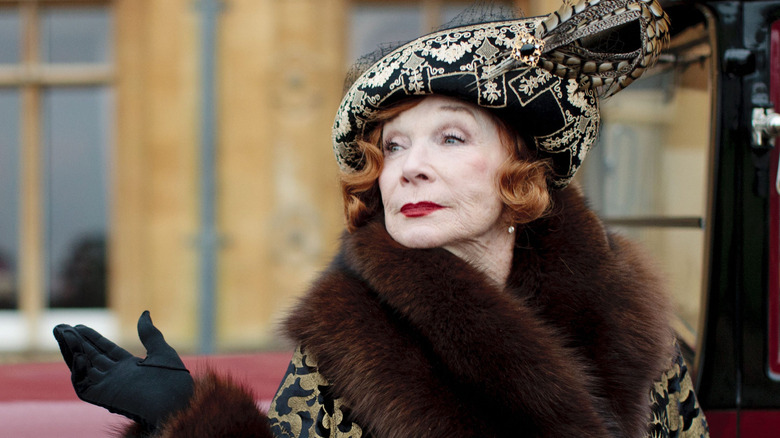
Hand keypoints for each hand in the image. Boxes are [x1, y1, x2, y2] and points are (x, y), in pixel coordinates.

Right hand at [53, 311, 193, 429]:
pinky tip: (78, 356)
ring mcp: (109, 387)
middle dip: (75, 342)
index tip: (79, 325)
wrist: (176, 404)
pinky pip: (84, 386)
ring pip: (84, 368)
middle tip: (61, 327)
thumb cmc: (174, 381)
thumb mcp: (162, 352)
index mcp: (131, 367)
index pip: (106, 350)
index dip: (93, 338)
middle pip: (91, 356)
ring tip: (62, 333)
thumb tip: (144, 313)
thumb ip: (149, 335)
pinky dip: (78, 371)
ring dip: (71, 351)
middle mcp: (117, 377)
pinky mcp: (104, 397)